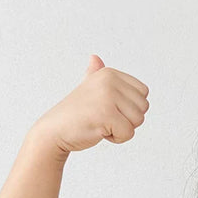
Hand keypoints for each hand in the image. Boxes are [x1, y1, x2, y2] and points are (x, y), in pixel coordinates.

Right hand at [32, 54, 149, 154]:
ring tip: (102, 123)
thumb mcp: (87, 88)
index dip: (130, 107)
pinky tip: (99, 131)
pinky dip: (116, 138)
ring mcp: (108, 96)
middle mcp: (109, 81)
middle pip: (143, 107)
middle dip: (128, 119)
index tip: (109, 108)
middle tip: (105, 118)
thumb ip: (95, 75)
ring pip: (138, 121)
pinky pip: (128, 133)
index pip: (143, 93)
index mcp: (109, 73)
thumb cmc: (75, 113)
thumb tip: (95, 58)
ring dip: (122, 129)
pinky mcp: (107, 114)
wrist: (55, 130)